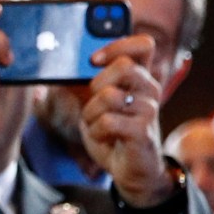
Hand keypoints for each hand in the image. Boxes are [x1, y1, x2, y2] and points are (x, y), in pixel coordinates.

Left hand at [77, 33, 174, 206]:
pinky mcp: (142, 130)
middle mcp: (149, 88)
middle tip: (94, 103)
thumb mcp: (97, 104)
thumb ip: (89, 84)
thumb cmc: (112, 133)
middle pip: (124, 65)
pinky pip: (108, 121)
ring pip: (109, 95)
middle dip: (96, 84)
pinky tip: (104, 137)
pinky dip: (96, 130)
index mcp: (140, 77)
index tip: (93, 60)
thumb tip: (64, 66)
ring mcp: (149, 109)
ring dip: (91, 113)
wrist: (130, 169)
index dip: (117, 45)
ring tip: (97, 124)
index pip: (143, 45)